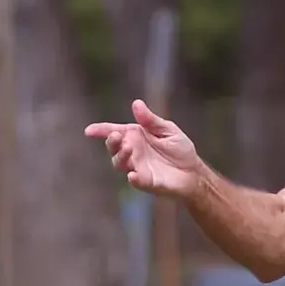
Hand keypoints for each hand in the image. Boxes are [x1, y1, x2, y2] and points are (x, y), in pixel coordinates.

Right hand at [84, 100, 204, 198]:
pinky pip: (136, 181)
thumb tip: (136, 103)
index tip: (90, 131)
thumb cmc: (179, 150)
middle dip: (111, 142)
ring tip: (128, 148)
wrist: (194, 172)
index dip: (101, 131)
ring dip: (121, 156)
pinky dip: (133, 179)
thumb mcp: (167, 130)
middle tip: (116, 136)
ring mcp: (137, 167)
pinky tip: (133, 174)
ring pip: (120, 163)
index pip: (113, 131)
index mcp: (135, 136)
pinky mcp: (147, 182)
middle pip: (114, 147)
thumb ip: (151, 120)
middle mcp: (132, 152)